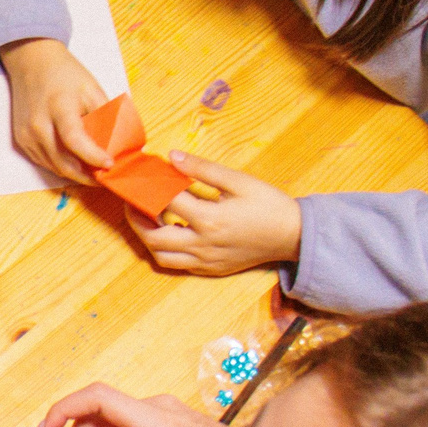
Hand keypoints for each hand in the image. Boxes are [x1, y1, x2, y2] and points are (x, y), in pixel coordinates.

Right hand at [0, 39, 111, 183]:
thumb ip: (105, 116)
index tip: (110, 164)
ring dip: (75, 174)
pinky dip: (61, 167)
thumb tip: (119, 143)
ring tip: (94, 173)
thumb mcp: (92, 89)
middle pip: (63, 162)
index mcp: (58, 106)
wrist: (31, 61)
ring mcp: (26, 135)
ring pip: (54, 167)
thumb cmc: (64, 73)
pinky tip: (76, 164)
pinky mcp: (21, 140)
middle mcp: (38, 124)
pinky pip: (44, 162)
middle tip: (106, 178)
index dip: (93, 156)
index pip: (74, 139)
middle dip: (87, 176)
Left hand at [134, 154, 301, 274]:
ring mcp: (206, 261)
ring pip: (162, 256)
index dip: (148, 188)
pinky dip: (167, 251)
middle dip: (136, 219)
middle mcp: (202, 245)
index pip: (164, 203)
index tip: (141, 177)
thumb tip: (172, 156)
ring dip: (149, 238)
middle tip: (133, 203)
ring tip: (148, 219)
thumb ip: (202, 169)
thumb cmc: (268, 205)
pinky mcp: (211, 270)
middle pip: (153, 237)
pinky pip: (179, 265)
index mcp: (208, 220)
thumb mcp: (238, 181)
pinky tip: (170, 232)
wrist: (294, 236)